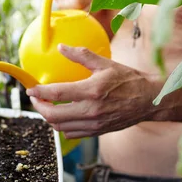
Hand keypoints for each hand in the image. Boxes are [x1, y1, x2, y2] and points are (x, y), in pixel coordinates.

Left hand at [26, 45, 162, 138]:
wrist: (149, 100)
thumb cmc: (128, 79)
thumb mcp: (105, 63)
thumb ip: (81, 55)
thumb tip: (61, 47)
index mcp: (92, 91)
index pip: (57, 94)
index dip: (39, 93)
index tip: (31, 89)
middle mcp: (91, 110)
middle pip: (54, 115)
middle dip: (39, 108)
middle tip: (36, 99)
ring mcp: (94, 124)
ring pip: (60, 127)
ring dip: (49, 118)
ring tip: (46, 107)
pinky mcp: (97, 132)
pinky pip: (72, 133)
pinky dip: (62, 126)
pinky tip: (62, 116)